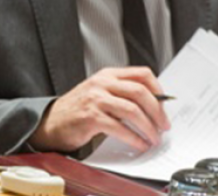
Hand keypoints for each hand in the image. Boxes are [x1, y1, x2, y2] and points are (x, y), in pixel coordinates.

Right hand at [28, 67, 171, 151]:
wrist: (51, 122)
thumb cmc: (77, 110)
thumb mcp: (99, 93)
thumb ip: (122, 94)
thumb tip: (154, 106)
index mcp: (107, 75)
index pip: (142, 74)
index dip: (159, 89)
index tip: (165, 103)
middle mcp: (102, 84)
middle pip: (140, 92)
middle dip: (158, 112)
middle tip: (164, 125)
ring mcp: (95, 99)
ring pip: (133, 110)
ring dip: (149, 127)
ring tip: (154, 138)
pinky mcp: (91, 117)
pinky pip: (120, 128)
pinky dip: (134, 138)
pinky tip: (139, 144)